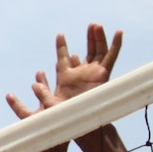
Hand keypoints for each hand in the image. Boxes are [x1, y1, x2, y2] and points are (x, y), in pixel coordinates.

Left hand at [6, 23, 122, 119]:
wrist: (82, 126)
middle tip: (91, 25)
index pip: (63, 58)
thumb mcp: (50, 106)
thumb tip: (33, 84)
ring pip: (98, 52)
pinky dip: (116, 45)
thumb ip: (43, 95)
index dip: (61, 46)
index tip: (60, 35)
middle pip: (86, 51)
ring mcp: (93, 74)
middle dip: (88, 38)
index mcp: (66, 78)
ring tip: (97, 25)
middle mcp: (81, 74)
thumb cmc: (65, 120)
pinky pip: (111, 57)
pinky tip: (119, 32)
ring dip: (99, 38)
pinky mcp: (104, 76)